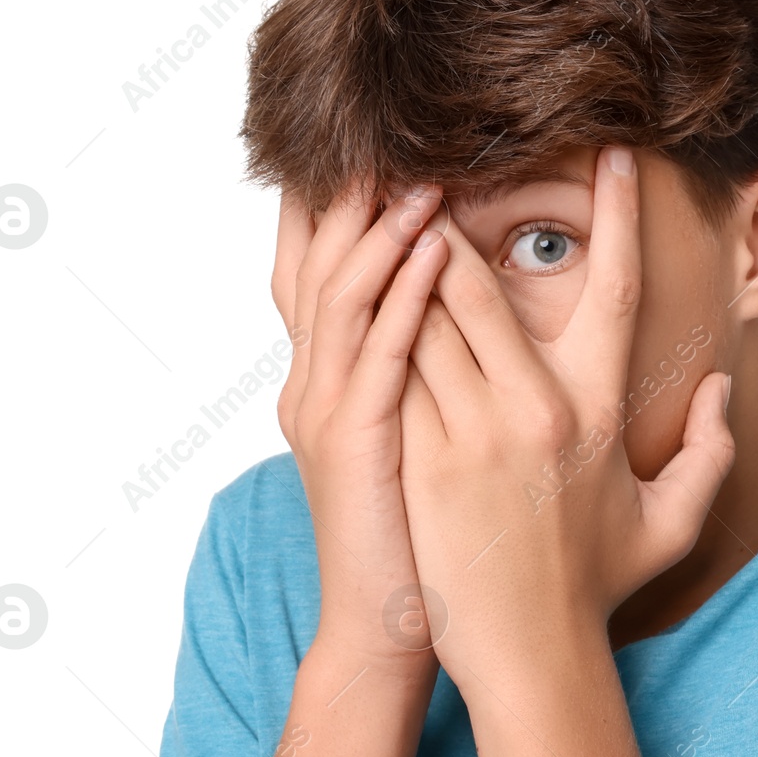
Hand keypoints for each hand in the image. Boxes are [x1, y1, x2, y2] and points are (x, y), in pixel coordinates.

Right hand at [272, 183, 448, 665]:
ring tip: (421, 174)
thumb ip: (409, 374)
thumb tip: (445, 313)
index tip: (368, 146)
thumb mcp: (400, 440)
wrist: (387, 624)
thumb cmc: (413, 535)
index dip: (332, 205)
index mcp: (324, 381)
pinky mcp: (356, 442)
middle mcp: (312, 384)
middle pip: (315, 264)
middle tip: (386, 132)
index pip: (315, 270)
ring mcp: (326, 411)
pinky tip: (431, 250)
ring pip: (340, 295)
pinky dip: (400, 294)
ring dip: (380, 230)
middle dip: (347, 196)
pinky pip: (377, 352)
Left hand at [396, 146, 734, 690]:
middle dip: (458, 214)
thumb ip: (709, 452)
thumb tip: (718, 388)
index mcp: (600, 412)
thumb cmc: (598, 587)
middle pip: (485, 284)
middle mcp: (537, 409)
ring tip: (387, 203)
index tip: (611, 156)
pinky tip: (359, 280)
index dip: (619, 218)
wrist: (528, 655)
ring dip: (406, 256)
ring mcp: (471, 432)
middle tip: (439, 161)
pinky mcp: (418, 457)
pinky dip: (377, 319)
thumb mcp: (672, 523)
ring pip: (427, 314)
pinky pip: (393, 367)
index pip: (618, 293)